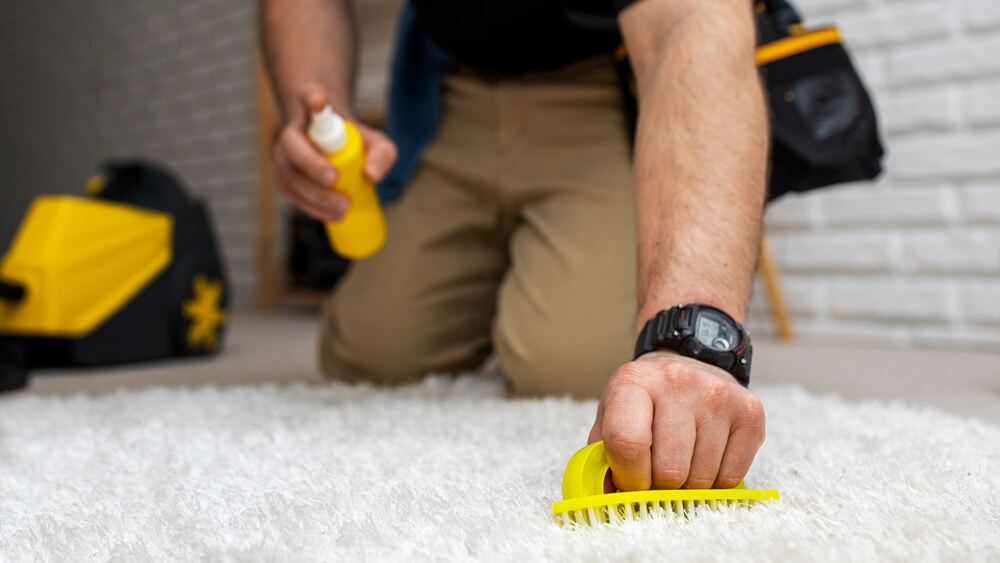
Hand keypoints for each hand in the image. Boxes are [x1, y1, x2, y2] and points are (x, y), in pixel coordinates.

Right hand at [272, 83, 397, 221]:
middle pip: (292, 146)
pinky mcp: (284, 177)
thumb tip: (372, 176)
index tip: (320, 100)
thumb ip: (382, 154)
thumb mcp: (376, 142)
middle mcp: (293, 130)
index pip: (309, 97)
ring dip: (313, 194)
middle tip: (336, 181)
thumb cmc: (355, 141)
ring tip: (343, 209)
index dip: (314, 99)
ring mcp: (284, 155)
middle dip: (312, 165)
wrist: (333, 145)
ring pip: (289, 173)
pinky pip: (290, 192)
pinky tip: (330, 217)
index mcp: (313, 111)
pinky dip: (309, 207)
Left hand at [588, 350, 764, 490]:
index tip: (633, 481)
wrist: (690, 362)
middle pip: (669, 469)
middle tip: (658, 471)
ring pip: (702, 477)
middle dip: (660, 484)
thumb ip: (601, 455)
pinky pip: (732, 476)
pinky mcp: (749, 412)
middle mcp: (678, 382)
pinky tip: (706, 457)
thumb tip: (605, 497)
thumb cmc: (645, 400)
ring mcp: (718, 395)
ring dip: (689, 483)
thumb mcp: (611, 414)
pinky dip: (716, 481)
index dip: (629, 477)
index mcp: (634, 381)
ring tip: (682, 459)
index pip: (628, 444)